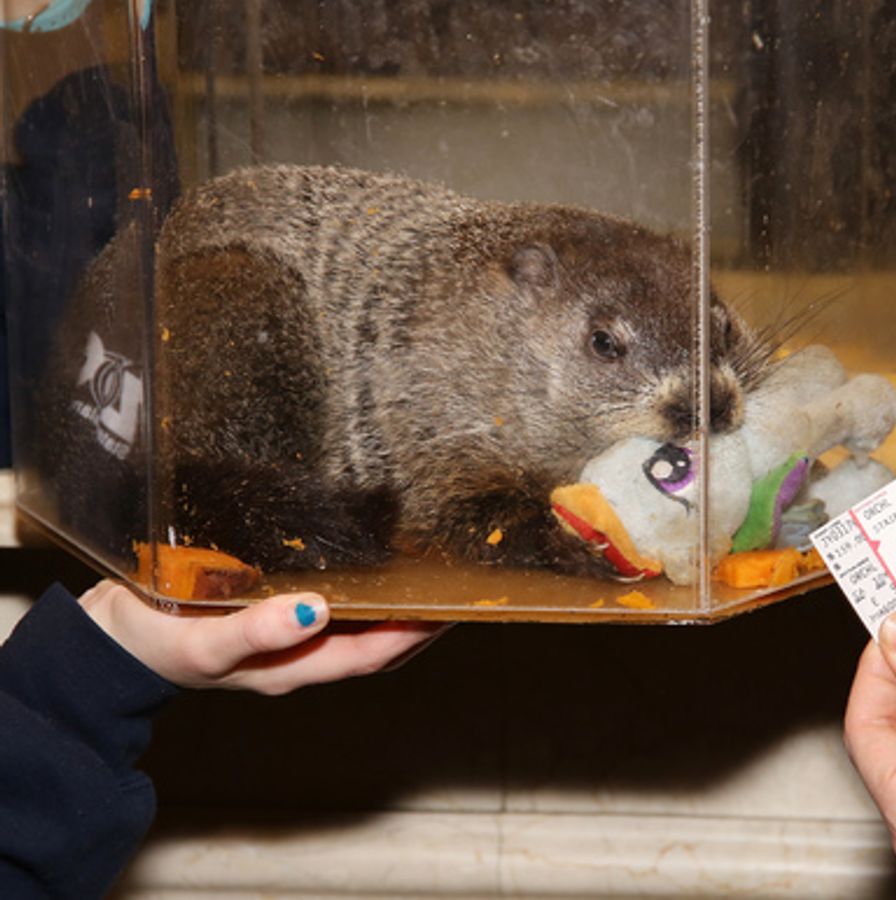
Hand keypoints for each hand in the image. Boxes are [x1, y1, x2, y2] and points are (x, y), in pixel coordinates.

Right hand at [80, 579, 447, 694]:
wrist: (110, 640)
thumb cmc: (154, 645)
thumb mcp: (203, 644)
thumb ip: (256, 632)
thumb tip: (315, 612)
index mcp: (293, 666)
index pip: (375, 653)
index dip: (418, 632)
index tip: (453, 605)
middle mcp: (300, 652)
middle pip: (378, 640)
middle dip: (420, 617)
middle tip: (458, 581)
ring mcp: (288, 635)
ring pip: (359, 622)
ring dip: (393, 600)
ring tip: (427, 566)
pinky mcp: (273, 610)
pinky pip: (331, 602)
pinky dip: (358, 585)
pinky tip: (368, 557)